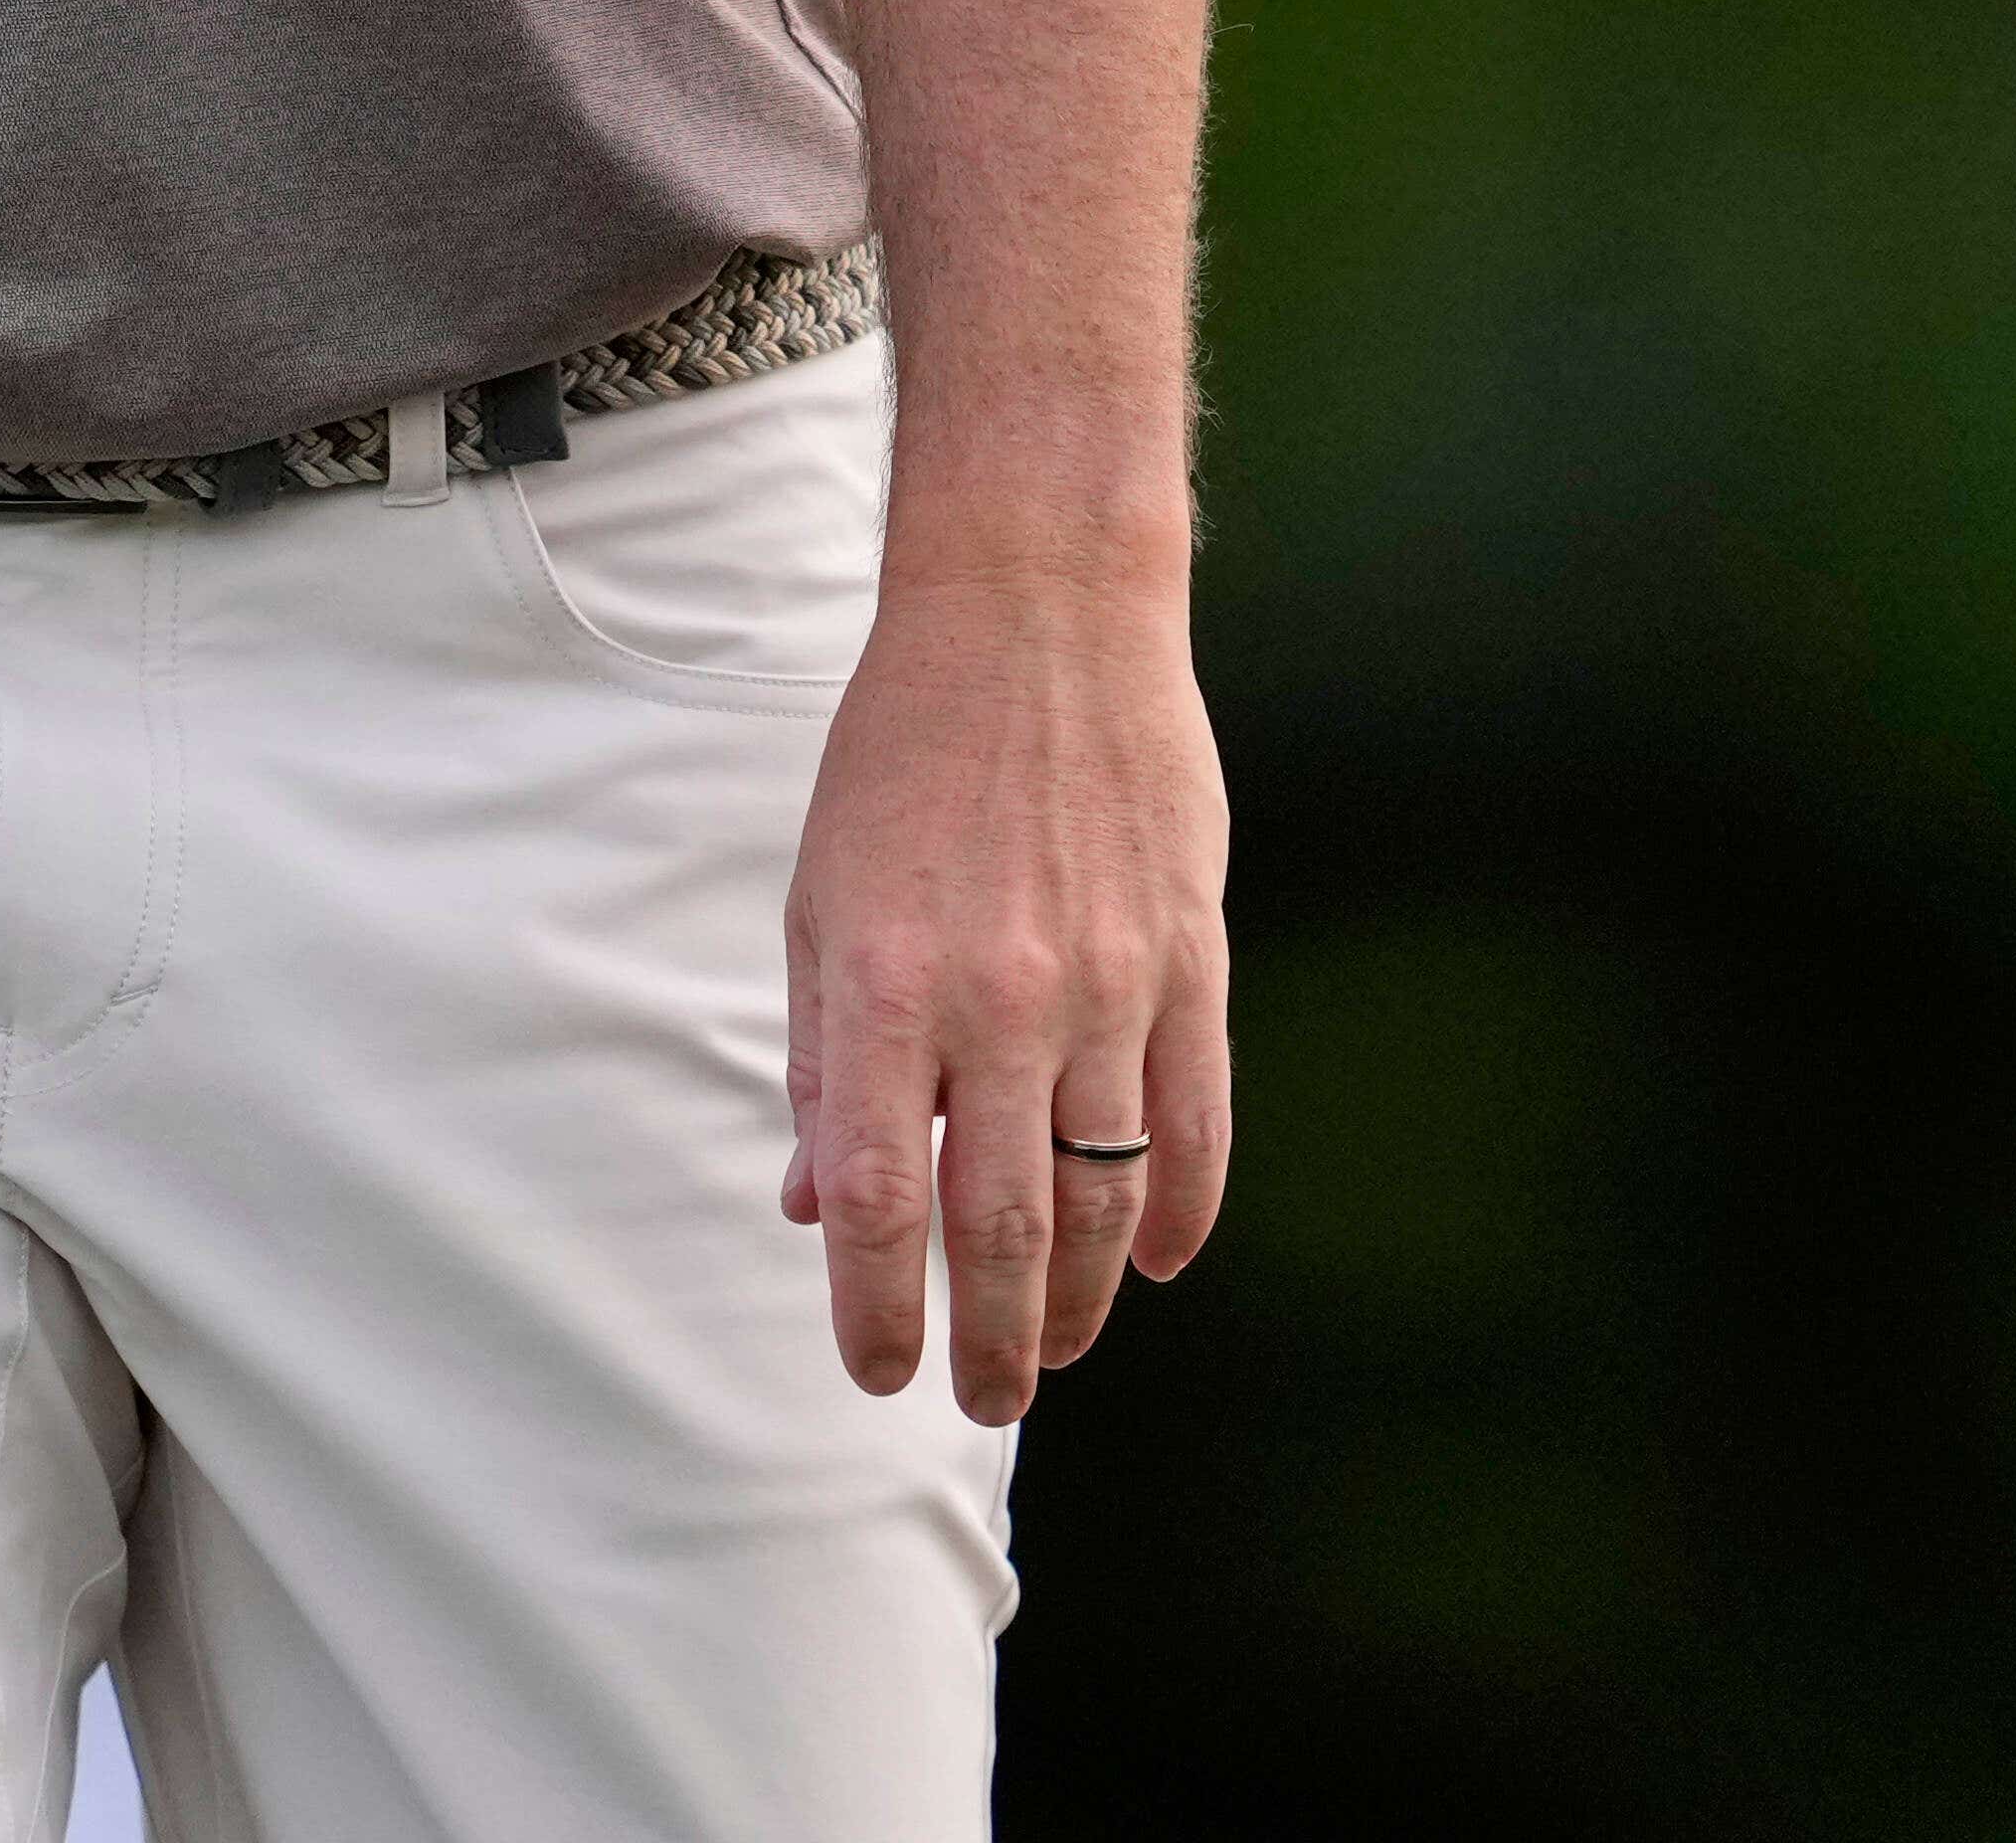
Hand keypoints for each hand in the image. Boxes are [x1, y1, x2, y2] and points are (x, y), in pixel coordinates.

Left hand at [779, 537, 1233, 1422]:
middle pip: (1003, 1226)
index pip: (882, 1202)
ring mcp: (1110, 981)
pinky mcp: (1191, 956)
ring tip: (1059, 1347)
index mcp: (886, 986)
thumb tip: (817, 1208)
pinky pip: (1198, 1118)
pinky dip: (1185, 1207)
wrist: (1034, 616)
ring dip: (1086, 1293)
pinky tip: (1163, 1262)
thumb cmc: (901, 760)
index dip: (876, 1308)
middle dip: (991, 1338)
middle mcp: (1000, 999)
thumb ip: (827, 1062)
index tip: (877, 1372)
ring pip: (1107, 1190)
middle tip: (982, 1398)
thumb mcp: (820, 901)